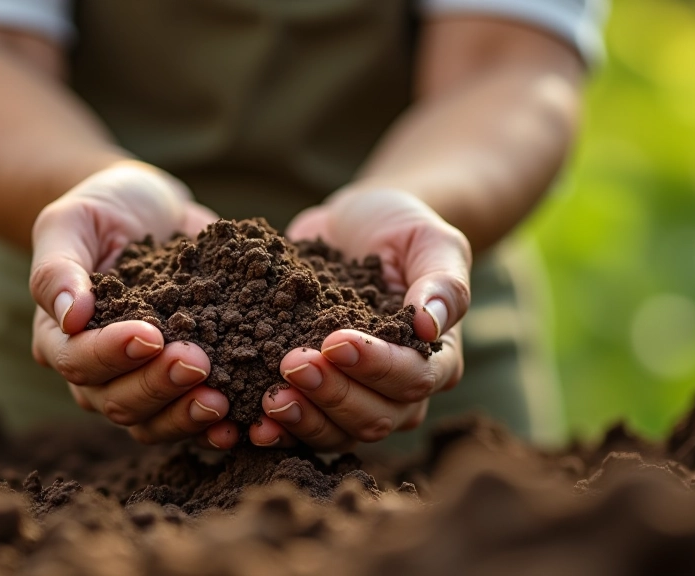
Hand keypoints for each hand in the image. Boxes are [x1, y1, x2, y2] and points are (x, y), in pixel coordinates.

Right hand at [29, 160, 238, 448]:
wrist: (154, 210)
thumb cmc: (104, 210)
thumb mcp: (72, 221)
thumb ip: (58, 267)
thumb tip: (70, 315)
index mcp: (61, 337)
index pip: (78, 360)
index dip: (111, 353)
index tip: (149, 335)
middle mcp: (97, 373)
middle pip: (118, 401)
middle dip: (158, 385)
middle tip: (197, 362)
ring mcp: (142, 382)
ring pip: (154, 421)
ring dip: (187, 415)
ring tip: (221, 401)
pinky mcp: (184, 383)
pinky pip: (193, 420)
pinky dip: (214, 427)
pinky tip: (239, 424)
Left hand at [250, 189, 470, 450]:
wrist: (350, 227)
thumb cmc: (399, 230)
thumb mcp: (430, 240)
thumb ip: (443, 282)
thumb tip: (431, 326)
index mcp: (434, 358)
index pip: (412, 378)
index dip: (375, 366)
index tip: (336, 341)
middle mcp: (398, 391)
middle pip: (374, 417)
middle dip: (332, 394)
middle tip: (293, 364)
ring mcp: (354, 398)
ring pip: (336, 432)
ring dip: (303, 418)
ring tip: (270, 398)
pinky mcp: (314, 397)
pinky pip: (299, 429)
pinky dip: (276, 431)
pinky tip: (251, 425)